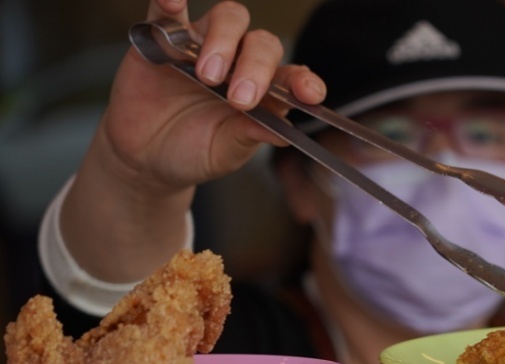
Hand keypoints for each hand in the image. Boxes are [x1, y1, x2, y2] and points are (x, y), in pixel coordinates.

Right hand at [61, 1, 326, 281]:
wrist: (146, 157)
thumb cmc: (193, 153)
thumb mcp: (224, 153)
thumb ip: (249, 138)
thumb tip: (282, 133)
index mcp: (263, 93)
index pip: (291, 77)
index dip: (303, 81)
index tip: (309, 94)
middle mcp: (239, 63)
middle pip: (261, 43)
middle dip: (256, 67)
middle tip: (240, 98)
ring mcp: (203, 46)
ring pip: (227, 18)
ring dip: (223, 40)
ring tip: (207, 74)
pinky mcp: (164, 37)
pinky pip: (169, 10)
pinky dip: (170, 0)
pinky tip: (172, 2)